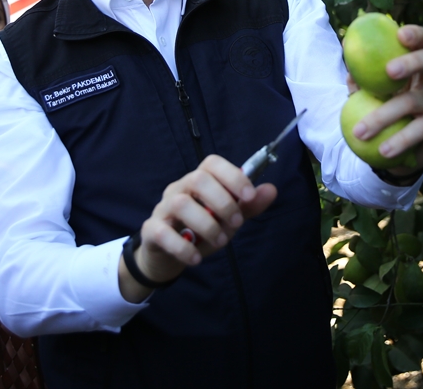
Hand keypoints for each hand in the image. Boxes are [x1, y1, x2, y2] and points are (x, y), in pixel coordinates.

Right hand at [122, 155, 276, 294]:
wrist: (167, 256)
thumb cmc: (200, 231)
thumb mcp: (227, 219)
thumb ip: (248, 206)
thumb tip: (271, 189)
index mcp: (198, 180)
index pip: (212, 163)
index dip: (233, 176)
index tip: (249, 196)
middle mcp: (179, 189)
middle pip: (197, 179)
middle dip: (222, 201)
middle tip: (237, 222)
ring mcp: (163, 208)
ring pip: (180, 204)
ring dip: (206, 224)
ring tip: (220, 241)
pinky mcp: (151, 230)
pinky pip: (162, 233)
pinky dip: (182, 247)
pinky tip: (196, 258)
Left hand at [348, 24, 422, 175]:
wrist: (393, 151)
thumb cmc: (378, 114)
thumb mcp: (366, 95)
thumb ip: (360, 75)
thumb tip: (346, 46)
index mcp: (415, 68)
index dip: (417, 34)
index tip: (400, 33)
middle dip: (413, 61)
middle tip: (389, 70)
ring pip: (414, 102)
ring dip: (384, 115)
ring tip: (361, 132)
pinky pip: (420, 130)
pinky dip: (400, 140)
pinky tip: (383, 151)